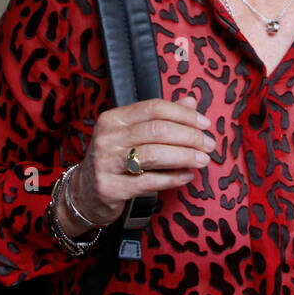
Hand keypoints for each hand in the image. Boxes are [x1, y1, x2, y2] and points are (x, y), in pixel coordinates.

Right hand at [57, 96, 213, 237]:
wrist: (84, 193)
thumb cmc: (116, 159)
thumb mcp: (133, 133)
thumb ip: (161, 117)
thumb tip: (191, 101)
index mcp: (114, 118)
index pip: (154, 107)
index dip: (183, 114)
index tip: (205, 124)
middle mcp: (108, 137)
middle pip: (157, 130)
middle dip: (189, 137)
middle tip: (209, 145)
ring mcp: (106, 163)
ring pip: (154, 155)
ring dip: (184, 157)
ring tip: (203, 160)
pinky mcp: (110, 188)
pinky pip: (148, 182)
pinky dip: (172, 179)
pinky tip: (187, 176)